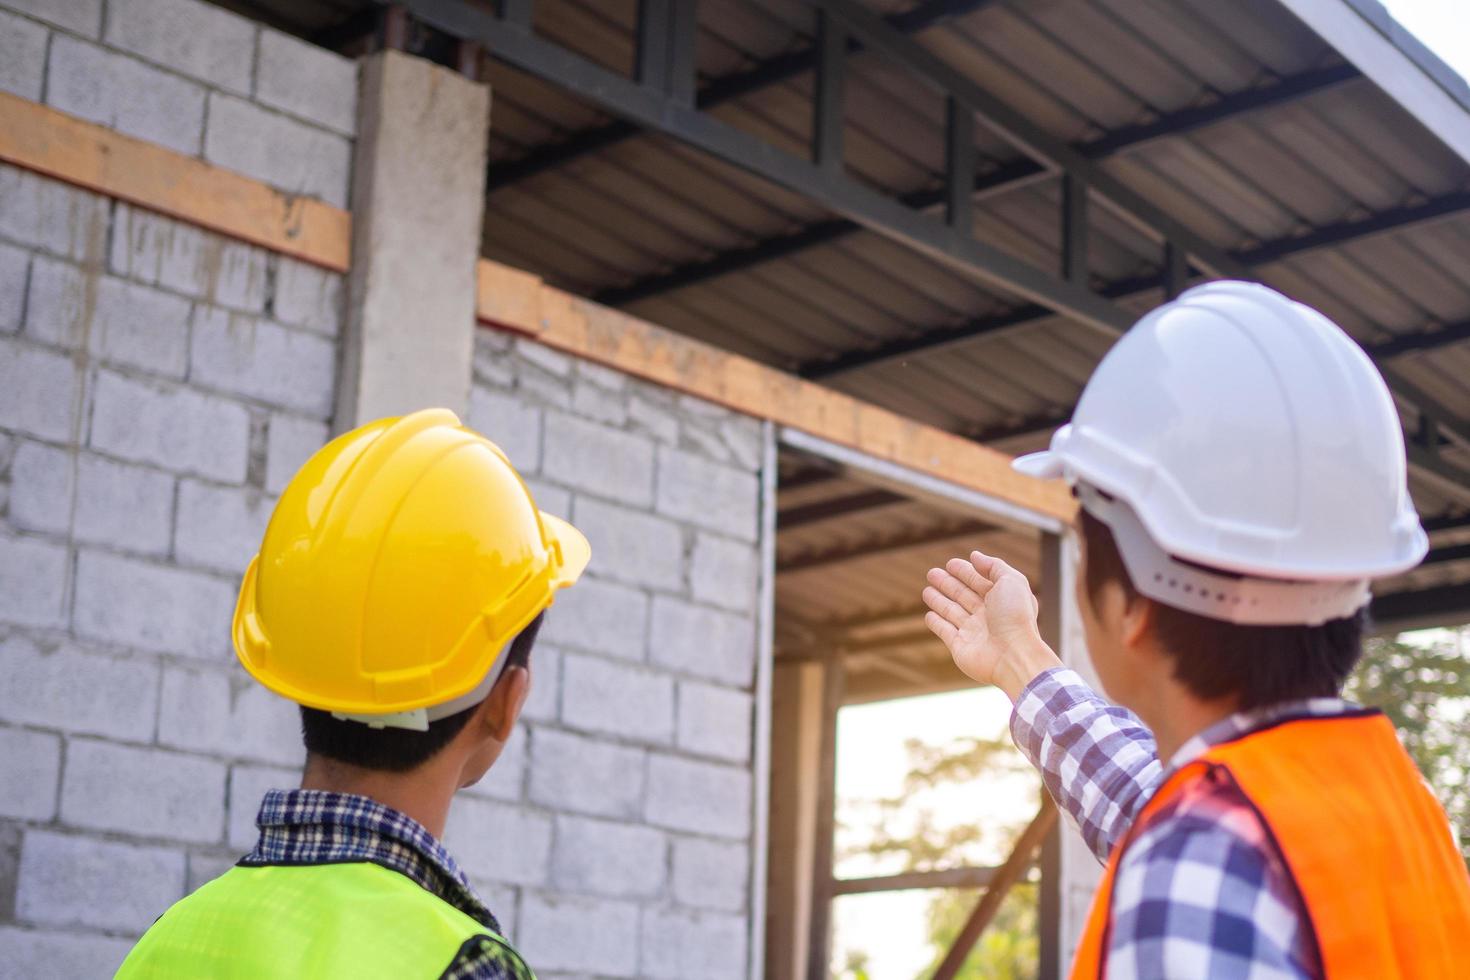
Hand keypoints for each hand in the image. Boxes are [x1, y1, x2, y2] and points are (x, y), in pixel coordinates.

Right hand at [922, 550, 1060, 700]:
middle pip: (963, 595)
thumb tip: (975, 556)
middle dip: (947, 583)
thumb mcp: (1012, 581)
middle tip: (932, 573)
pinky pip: (945, 632)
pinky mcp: (960, 647)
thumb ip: (994, 566)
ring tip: (926, 591)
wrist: (1013, 656)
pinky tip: (929, 615)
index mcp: (1001, 600)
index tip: (950, 563)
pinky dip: (936, 623)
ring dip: (939, 601)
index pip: (979, 581)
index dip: (965, 571)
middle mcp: (988, 616)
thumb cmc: (1015, 617)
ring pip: (952, 612)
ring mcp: (973, 632)